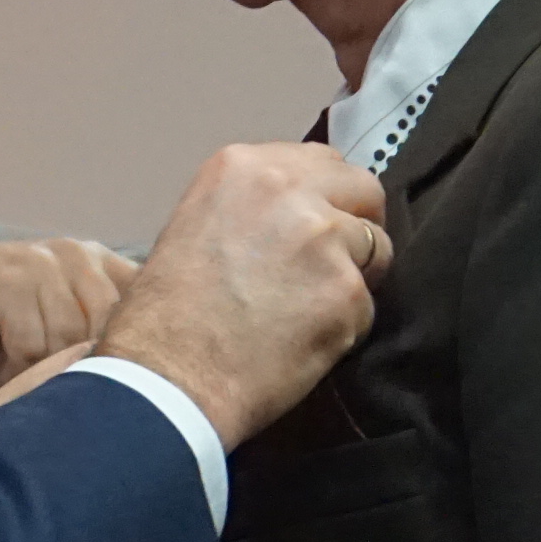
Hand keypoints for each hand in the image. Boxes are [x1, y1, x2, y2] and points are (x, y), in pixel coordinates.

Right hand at [0, 238, 136, 410]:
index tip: (127, 384)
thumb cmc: (6, 317)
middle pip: (109, 326)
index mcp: (99, 261)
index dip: (141, 345)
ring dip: (48, 374)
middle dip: (90, 368)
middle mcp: (77, 255)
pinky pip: (31, 345)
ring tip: (29, 387)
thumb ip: (99, 330)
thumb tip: (153, 378)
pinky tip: (6, 379)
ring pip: (70, 339)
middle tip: (68, 396)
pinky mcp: (8, 283)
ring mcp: (42, 264)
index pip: (145, 302)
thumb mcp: (60, 316)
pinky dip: (19, 373)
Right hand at [95, 144, 389, 447]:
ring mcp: (323, 238)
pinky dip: (346, 326)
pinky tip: (304, 343)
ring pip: (376, 247)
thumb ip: (252, 209)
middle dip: (357, 223)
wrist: (167, 379)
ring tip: (310, 311)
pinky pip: (368, 305)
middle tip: (334, 264)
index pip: (321, 162)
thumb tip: (294, 220)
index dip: (326, 198)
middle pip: (362, 188)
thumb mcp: (195, 226)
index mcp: (242, 166)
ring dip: (354, 277)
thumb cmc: (164, 316)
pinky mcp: (347, 292)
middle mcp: (287, 189)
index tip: (318, 226)